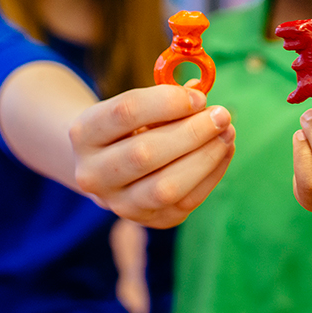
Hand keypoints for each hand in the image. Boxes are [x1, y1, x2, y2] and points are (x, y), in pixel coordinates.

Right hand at [70, 84, 235, 227]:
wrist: (110, 167)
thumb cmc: (131, 126)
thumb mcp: (138, 105)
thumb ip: (167, 97)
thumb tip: (199, 91)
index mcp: (84, 133)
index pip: (125, 112)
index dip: (168, 102)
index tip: (199, 96)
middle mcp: (93, 174)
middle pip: (144, 154)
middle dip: (191, 132)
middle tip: (222, 115)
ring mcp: (119, 204)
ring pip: (165, 188)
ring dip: (205, 157)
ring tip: (227, 133)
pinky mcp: (150, 220)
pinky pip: (187, 201)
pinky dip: (213, 173)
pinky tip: (224, 150)